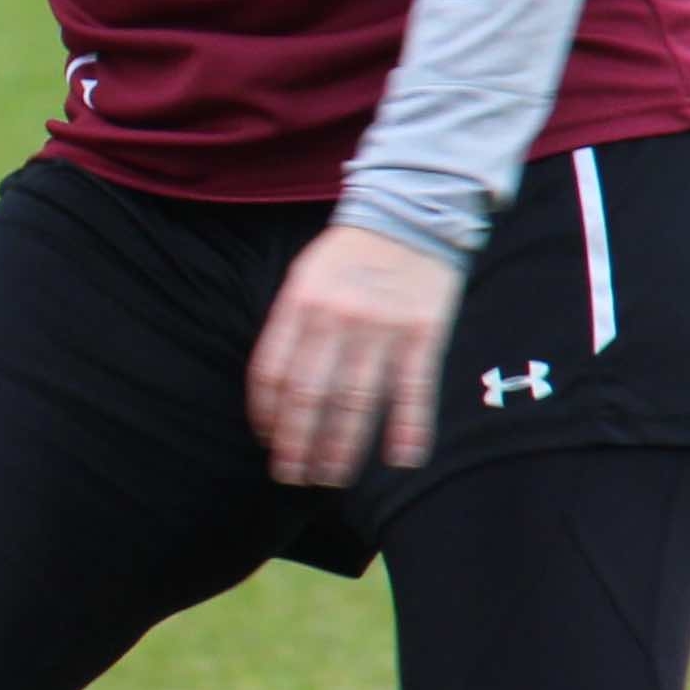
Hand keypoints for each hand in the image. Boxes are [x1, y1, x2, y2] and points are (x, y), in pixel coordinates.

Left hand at [245, 225, 464, 490]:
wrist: (411, 212)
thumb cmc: (350, 254)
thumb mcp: (305, 277)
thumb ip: (290, 327)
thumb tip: (275, 392)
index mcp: (299, 303)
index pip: (272, 373)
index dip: (266, 415)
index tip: (269, 442)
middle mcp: (335, 319)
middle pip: (309, 396)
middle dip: (297, 443)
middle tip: (293, 476)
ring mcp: (381, 328)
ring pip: (356, 401)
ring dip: (341, 447)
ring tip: (331, 477)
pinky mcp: (423, 333)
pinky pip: (413, 390)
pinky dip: (409, 427)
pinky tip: (401, 458)